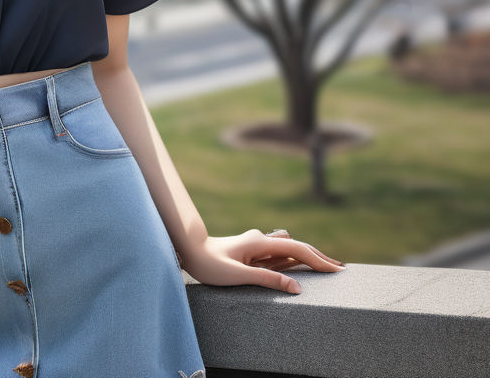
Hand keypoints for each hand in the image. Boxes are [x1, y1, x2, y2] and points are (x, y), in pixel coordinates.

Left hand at [180, 228, 345, 293]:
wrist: (189, 250)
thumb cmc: (209, 264)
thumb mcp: (238, 275)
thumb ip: (267, 280)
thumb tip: (297, 288)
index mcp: (260, 243)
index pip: (297, 249)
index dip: (319, 259)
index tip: (337, 270)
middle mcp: (261, 240)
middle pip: (296, 246)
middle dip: (318, 257)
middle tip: (339, 269)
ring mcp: (256, 244)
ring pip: (288, 249)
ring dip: (306, 257)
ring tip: (325, 267)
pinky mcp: (251, 251)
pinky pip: (278, 255)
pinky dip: (293, 259)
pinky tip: (298, 267)